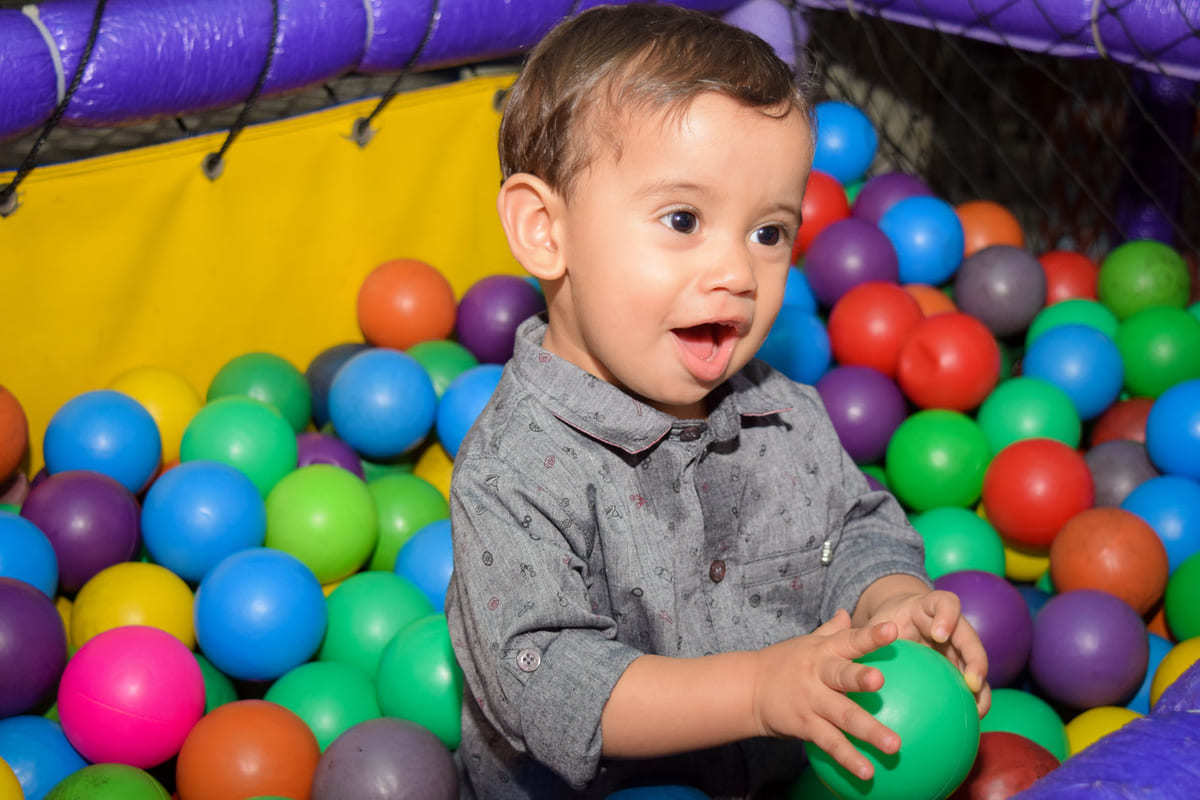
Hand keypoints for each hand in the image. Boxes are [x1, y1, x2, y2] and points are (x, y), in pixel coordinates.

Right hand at [750, 608, 898, 780]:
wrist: (749, 688)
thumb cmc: (785, 662)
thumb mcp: (807, 642)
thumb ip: (832, 630)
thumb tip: (847, 611)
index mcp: (823, 651)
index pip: (849, 640)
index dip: (870, 635)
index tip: (892, 628)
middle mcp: (818, 674)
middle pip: (842, 675)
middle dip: (860, 678)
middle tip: (880, 681)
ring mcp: (812, 702)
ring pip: (843, 716)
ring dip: (869, 731)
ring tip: (894, 746)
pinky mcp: (806, 726)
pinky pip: (830, 743)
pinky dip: (848, 758)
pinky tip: (868, 773)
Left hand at [864, 589, 990, 716]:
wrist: (899, 620)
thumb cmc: (886, 621)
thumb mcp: (877, 622)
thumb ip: (867, 629)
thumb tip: (841, 623)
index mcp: (932, 608)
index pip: (946, 605)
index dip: (946, 617)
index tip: (937, 633)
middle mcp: (952, 627)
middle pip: (970, 638)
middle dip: (976, 659)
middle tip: (971, 682)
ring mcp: (960, 648)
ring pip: (976, 665)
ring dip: (981, 687)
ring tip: (977, 711)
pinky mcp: (960, 665)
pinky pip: (968, 685)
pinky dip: (971, 703)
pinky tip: (964, 727)